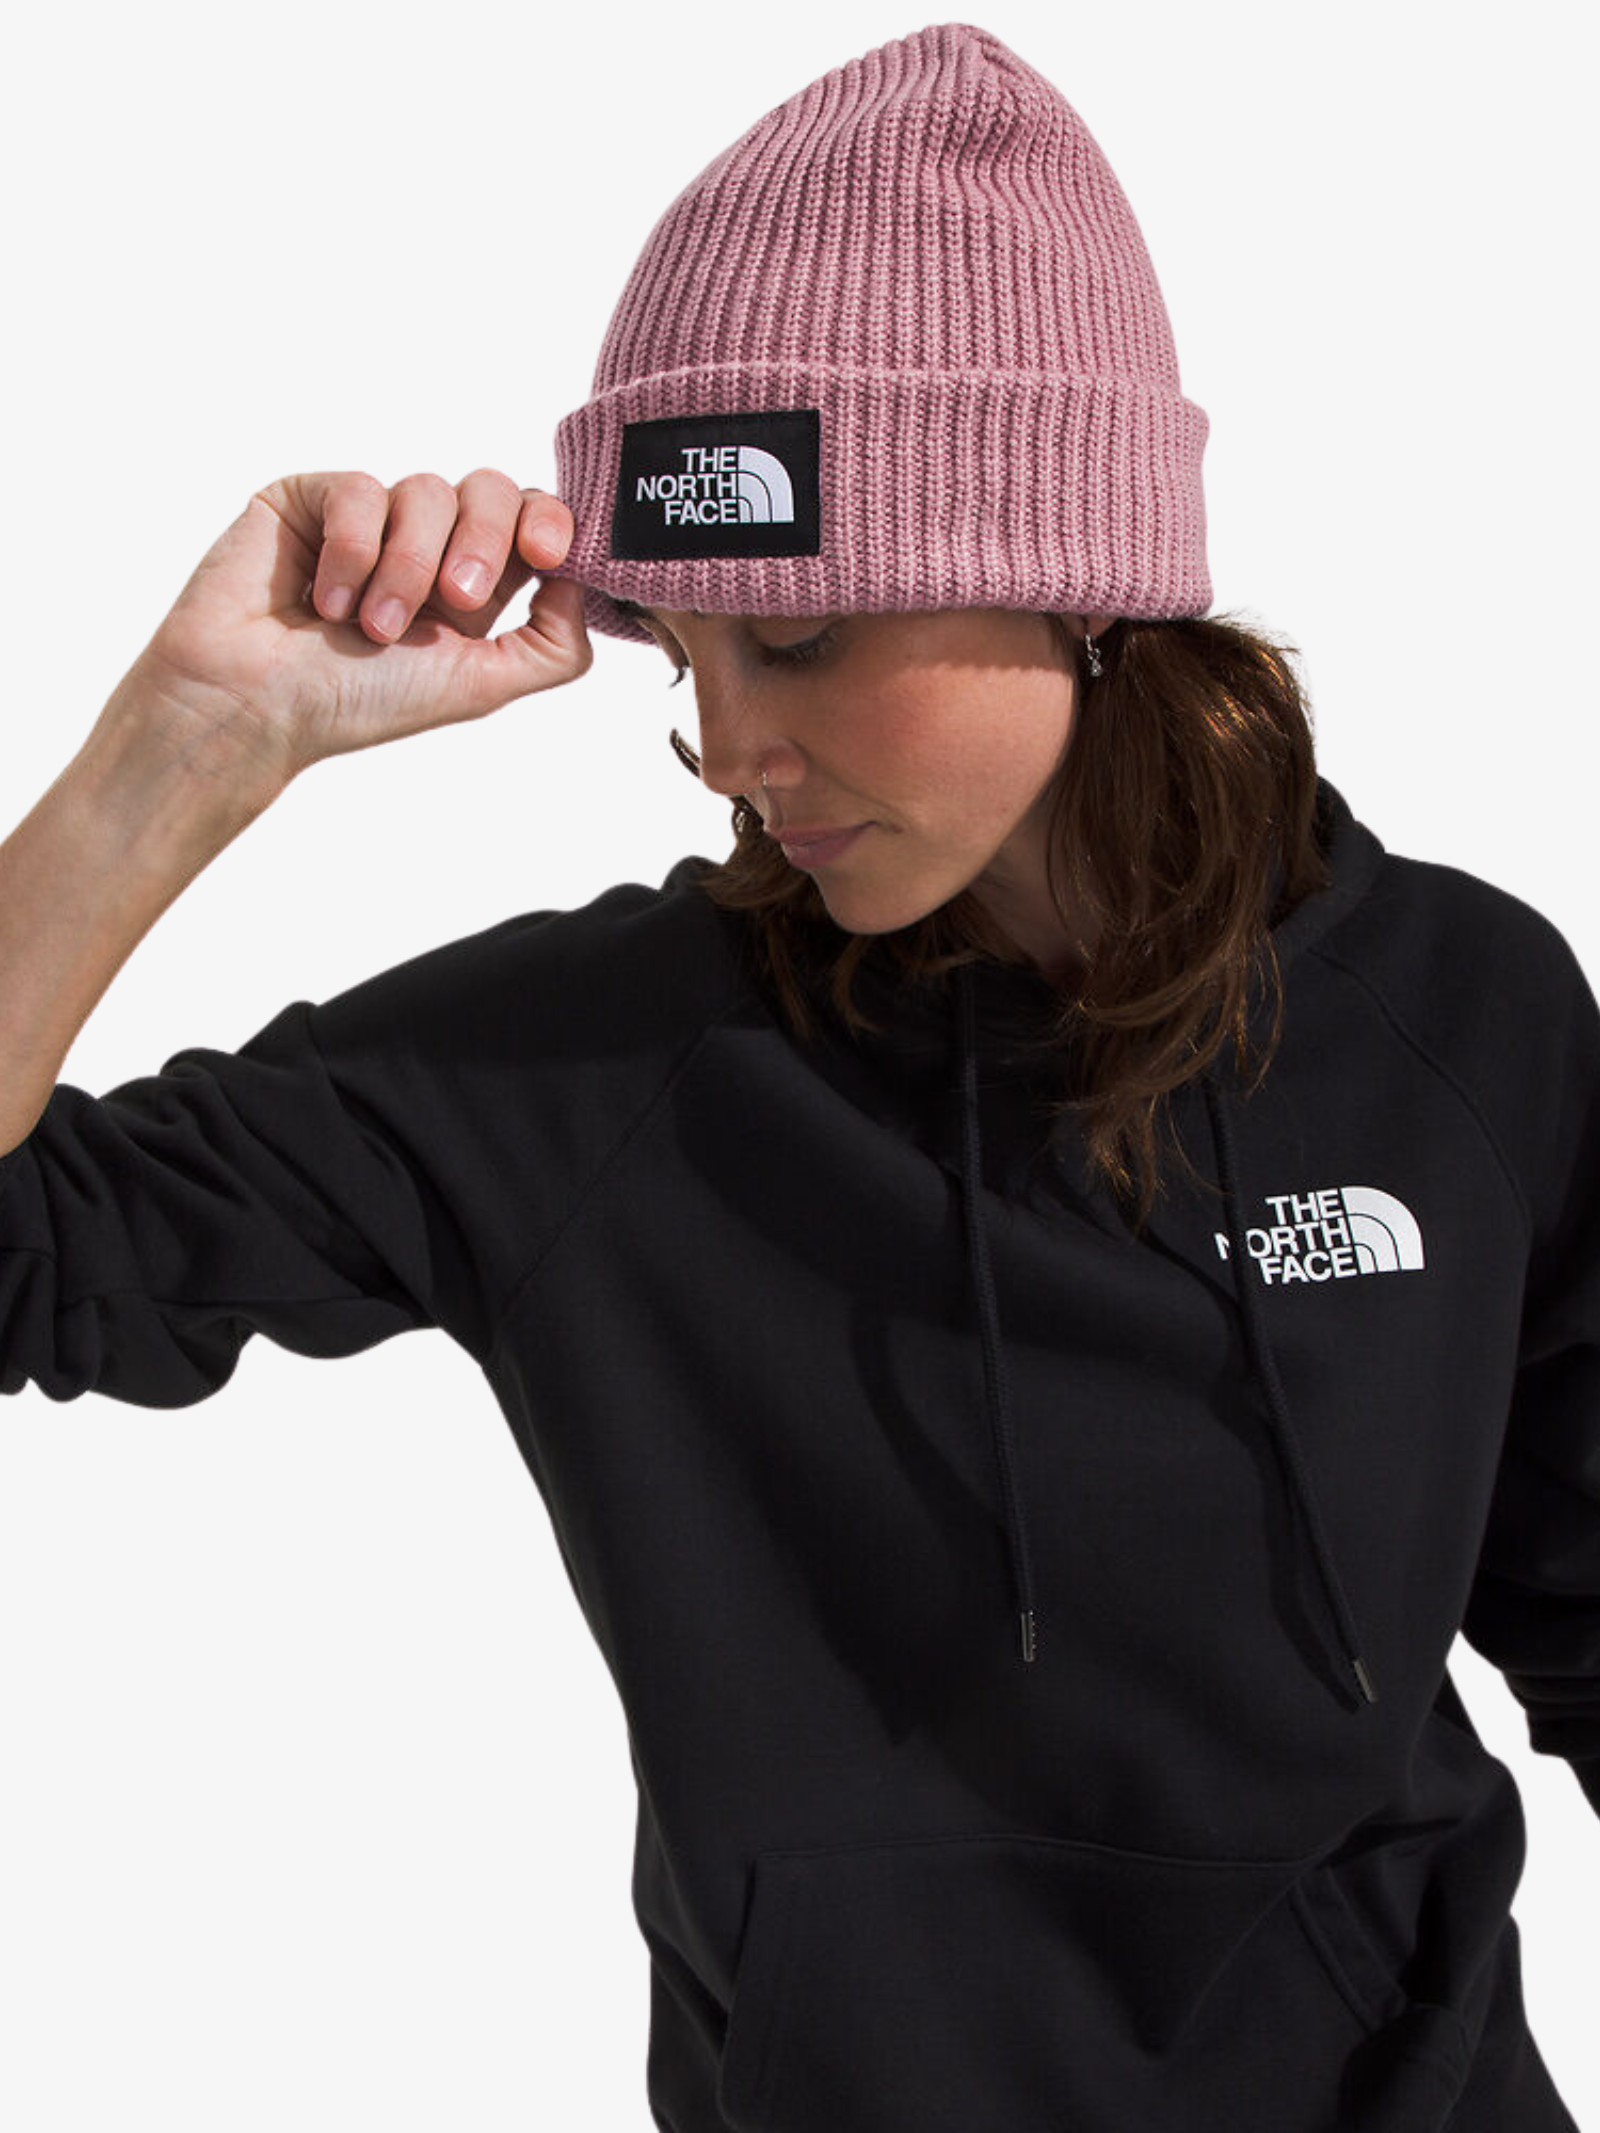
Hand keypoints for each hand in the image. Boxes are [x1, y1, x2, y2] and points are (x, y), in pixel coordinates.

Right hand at [105, 468, 591, 791]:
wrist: (254, 705)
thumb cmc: (357, 704)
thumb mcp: (478, 687)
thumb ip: (550, 646)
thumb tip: (585, 583)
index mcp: (474, 586)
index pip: (534, 522)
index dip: (552, 524)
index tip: (547, 556)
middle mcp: (427, 545)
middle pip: (493, 489)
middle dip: (483, 543)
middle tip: (454, 602)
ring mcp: (371, 516)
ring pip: (428, 490)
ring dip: (405, 568)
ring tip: (367, 627)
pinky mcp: (315, 495)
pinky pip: (362, 488)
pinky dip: (351, 550)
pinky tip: (321, 600)